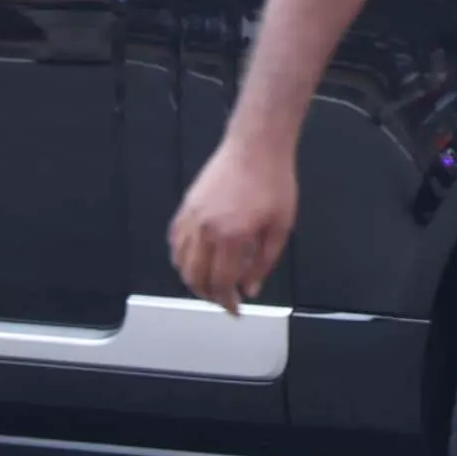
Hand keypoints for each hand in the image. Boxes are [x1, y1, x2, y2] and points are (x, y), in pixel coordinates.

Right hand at [168, 136, 297, 310]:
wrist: (256, 146)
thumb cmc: (274, 182)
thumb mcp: (281, 226)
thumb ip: (264, 261)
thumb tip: (250, 288)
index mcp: (231, 236)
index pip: (220, 283)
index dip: (226, 301)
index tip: (235, 309)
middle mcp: (205, 230)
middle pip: (195, 278)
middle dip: (208, 295)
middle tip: (224, 299)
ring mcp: (191, 217)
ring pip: (180, 262)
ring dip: (192, 279)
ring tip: (210, 284)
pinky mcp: (186, 207)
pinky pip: (175, 241)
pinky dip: (181, 258)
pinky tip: (193, 261)